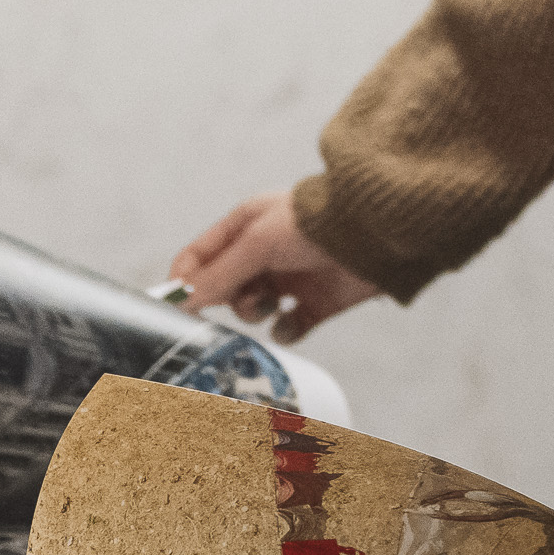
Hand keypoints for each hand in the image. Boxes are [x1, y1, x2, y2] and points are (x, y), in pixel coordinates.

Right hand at [170, 192, 380, 342]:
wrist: (376, 237)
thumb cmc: (315, 225)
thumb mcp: (257, 243)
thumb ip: (218, 274)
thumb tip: (180, 299)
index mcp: (246, 226)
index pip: (200, 257)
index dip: (186, 281)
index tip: (176, 308)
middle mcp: (265, 253)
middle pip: (224, 288)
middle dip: (227, 298)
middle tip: (241, 296)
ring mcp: (289, 279)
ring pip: (252, 310)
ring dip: (256, 312)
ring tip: (273, 302)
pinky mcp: (314, 304)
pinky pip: (287, 328)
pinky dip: (287, 329)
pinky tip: (295, 319)